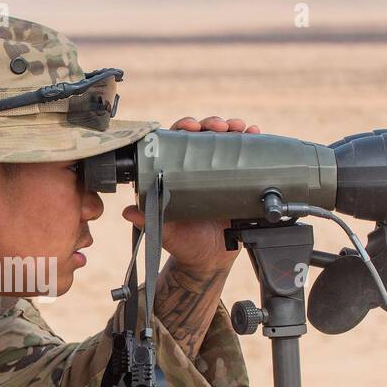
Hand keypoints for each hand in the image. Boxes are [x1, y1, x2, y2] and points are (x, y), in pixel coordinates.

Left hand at [122, 116, 260, 273]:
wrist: (209, 261)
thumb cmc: (184, 243)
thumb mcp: (165, 231)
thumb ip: (149, 221)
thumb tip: (129, 211)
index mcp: (178, 175)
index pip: (178, 143)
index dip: (184, 129)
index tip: (191, 127)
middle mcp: (198, 171)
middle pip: (205, 137)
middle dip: (213, 125)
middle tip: (221, 126)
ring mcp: (220, 175)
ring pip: (227, 144)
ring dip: (235, 130)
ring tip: (242, 129)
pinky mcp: (240, 183)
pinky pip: (247, 160)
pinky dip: (253, 144)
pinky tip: (256, 136)